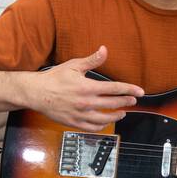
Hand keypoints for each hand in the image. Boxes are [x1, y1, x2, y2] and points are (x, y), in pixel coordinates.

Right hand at [25, 46, 143, 129]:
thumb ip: (92, 60)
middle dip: (126, 102)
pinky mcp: (74, 123)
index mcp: (87, 87)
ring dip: (116, 116)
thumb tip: (104, 49)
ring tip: (123, 113)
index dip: (129, 90)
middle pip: (113, 104)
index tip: (140, 91)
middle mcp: (86, 102)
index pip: (115, 89)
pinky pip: (92, 128)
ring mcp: (80, 114)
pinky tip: (106, 122)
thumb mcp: (74, 65)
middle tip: (133, 100)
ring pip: (105, 119)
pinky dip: (102, 126)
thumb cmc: (54, 78)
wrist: (36, 93)